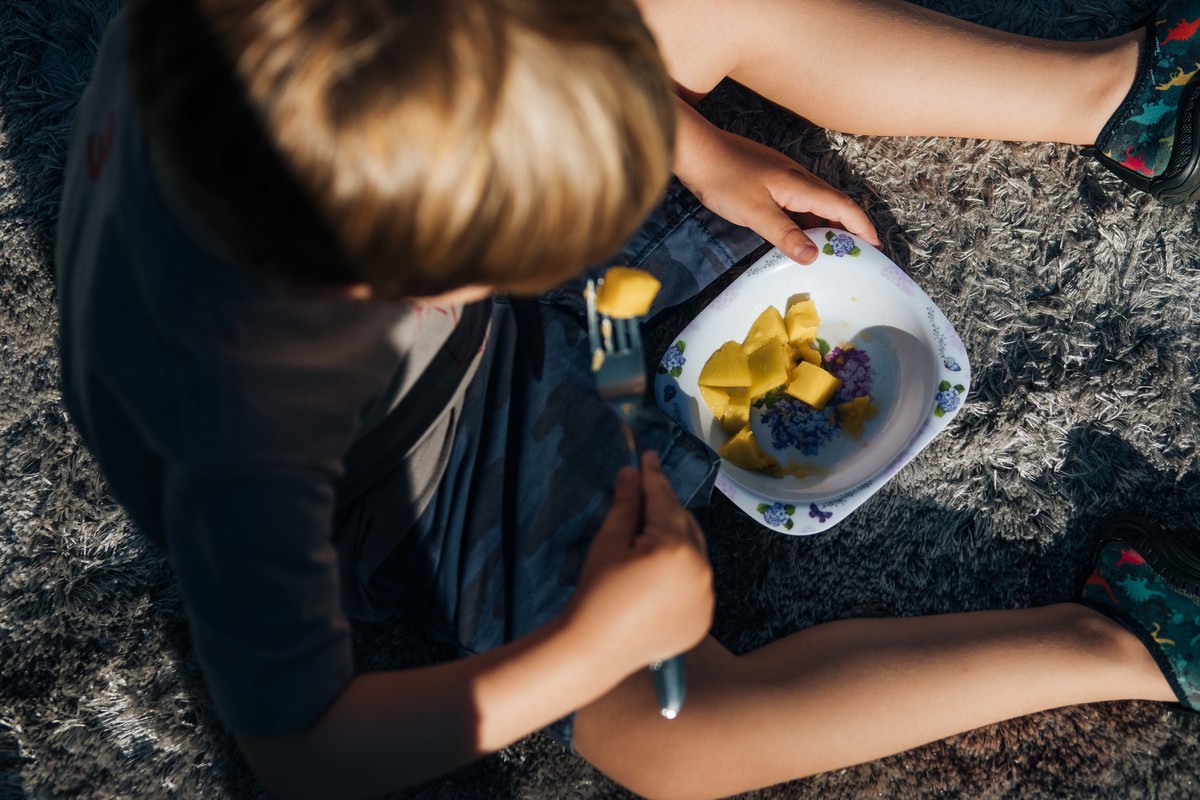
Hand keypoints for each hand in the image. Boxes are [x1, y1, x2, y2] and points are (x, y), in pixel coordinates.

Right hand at [565, 451, 713, 670]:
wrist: (594, 650)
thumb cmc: (596, 592)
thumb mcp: (609, 542)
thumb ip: (626, 505)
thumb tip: (632, 473)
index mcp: (676, 547)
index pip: (665, 500)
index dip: (653, 476)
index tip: (648, 456)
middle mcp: (701, 570)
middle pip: (685, 525)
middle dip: (664, 511)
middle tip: (640, 503)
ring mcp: (706, 598)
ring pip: (694, 554)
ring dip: (675, 542)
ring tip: (646, 544)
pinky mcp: (703, 620)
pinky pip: (696, 584)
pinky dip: (682, 574)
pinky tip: (657, 576)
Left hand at [673, 97, 880, 264]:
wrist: (697, 152)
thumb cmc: (725, 180)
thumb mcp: (756, 213)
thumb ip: (785, 234)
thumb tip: (814, 256)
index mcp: (801, 185)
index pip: (843, 207)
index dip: (862, 227)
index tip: (875, 248)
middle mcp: (799, 180)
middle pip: (834, 205)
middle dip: (849, 230)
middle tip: (856, 256)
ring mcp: (784, 179)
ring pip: (814, 206)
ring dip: (825, 228)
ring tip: (830, 254)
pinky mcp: (770, 182)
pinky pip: (797, 205)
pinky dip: (804, 223)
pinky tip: (797, 238)